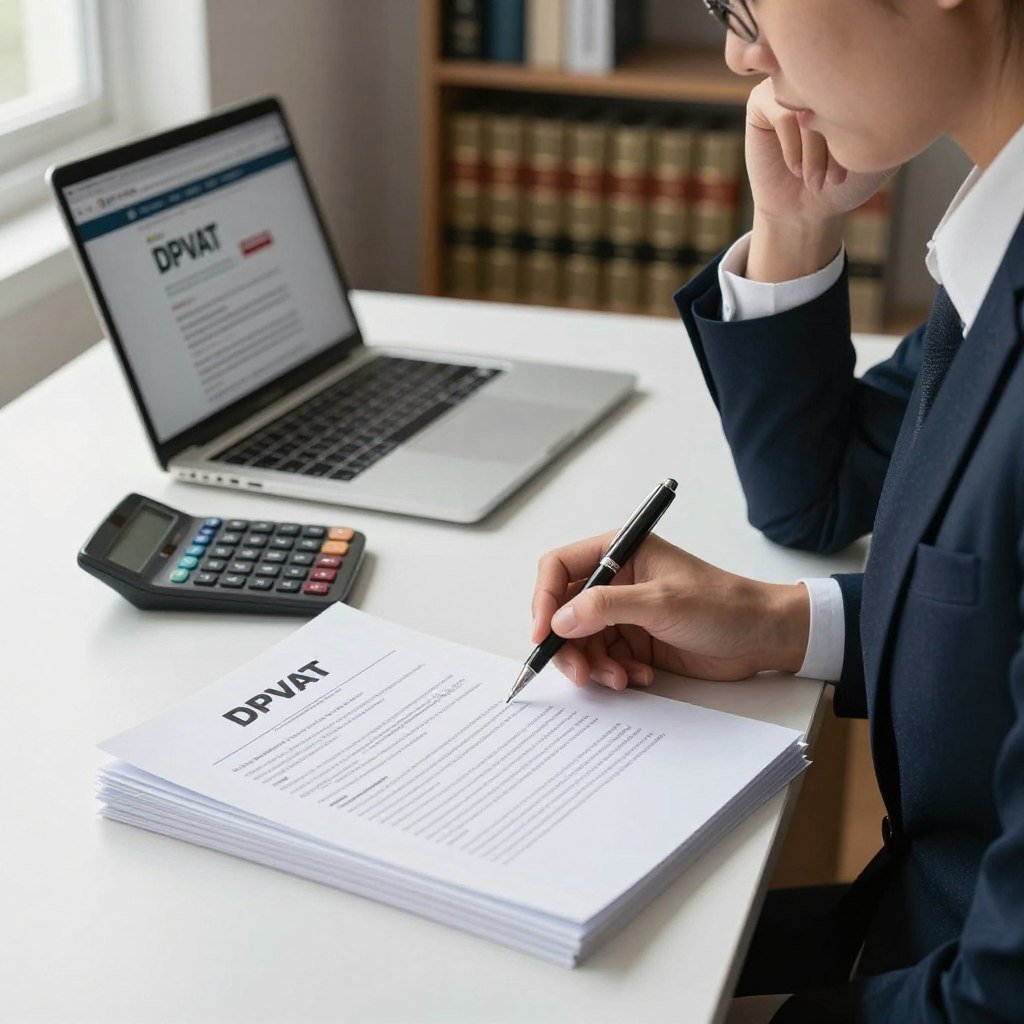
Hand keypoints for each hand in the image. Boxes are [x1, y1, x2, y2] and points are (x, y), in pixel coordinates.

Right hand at [531, 532, 809, 690]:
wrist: (762, 637)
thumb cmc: (722, 604)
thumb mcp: (661, 602)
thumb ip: (606, 607)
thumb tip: (560, 619)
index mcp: (619, 552)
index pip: (559, 568)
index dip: (544, 600)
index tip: (543, 634)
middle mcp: (616, 581)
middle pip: (564, 611)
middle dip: (568, 644)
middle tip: (580, 672)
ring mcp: (624, 613)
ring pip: (582, 641)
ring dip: (594, 665)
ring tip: (619, 678)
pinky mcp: (635, 641)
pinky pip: (605, 660)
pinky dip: (614, 673)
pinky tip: (639, 676)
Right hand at [744, 78, 897, 222]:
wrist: (804, 210)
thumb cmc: (845, 182)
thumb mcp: (878, 149)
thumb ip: (885, 114)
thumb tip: (876, 78)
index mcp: (856, 76)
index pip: (866, 82)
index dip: (863, 129)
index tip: (858, 169)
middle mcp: (822, 72)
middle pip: (835, 91)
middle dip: (837, 140)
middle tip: (836, 178)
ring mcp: (791, 83)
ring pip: (808, 104)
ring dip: (814, 150)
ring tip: (817, 179)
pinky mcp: (761, 100)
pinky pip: (782, 114)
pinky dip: (793, 148)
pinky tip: (796, 169)